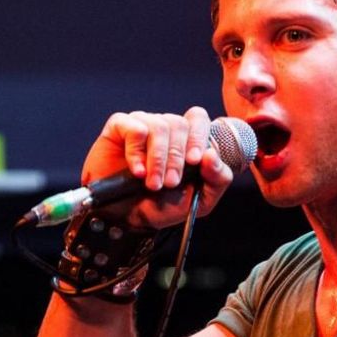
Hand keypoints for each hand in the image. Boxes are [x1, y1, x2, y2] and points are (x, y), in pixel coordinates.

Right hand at [81, 106, 233, 228]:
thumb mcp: (201, 199)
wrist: (130, 218)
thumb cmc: (165, 205)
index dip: (199, 136)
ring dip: (158, 159)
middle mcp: (166, 127)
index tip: (194, 160)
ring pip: (159, 127)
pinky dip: (137, 152)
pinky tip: (137, 171)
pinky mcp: (119, 128)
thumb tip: (212, 154)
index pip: (198, 118)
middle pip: (180, 124)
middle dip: (177, 158)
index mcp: (187, 138)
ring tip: (153, 183)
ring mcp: (142, 124)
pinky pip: (134, 129)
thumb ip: (218, 178)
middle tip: (171, 182)